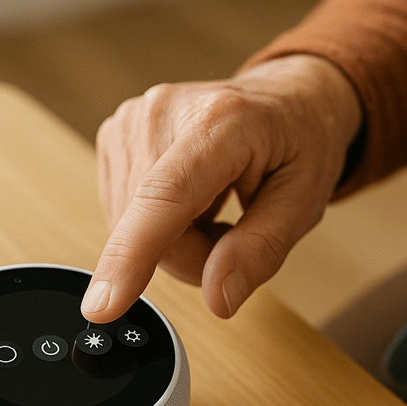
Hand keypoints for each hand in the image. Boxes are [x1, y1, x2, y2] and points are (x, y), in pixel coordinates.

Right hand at [82, 55, 361, 321]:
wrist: (284, 99)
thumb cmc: (298, 143)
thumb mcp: (304, 202)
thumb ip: (262, 250)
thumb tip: (218, 299)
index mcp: (221, 121)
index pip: (164, 197)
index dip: (131, 256)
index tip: (102, 306)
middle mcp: (164, 112)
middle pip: (150, 230)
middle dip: (192, 255)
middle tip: (232, 231)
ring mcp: (132, 119)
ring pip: (130, 230)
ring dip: (175, 241)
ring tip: (215, 208)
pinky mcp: (115, 135)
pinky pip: (123, 215)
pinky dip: (157, 226)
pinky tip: (190, 201)